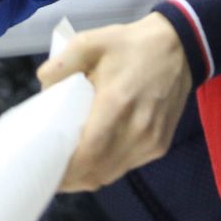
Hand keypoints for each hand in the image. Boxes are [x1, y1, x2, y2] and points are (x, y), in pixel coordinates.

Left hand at [38, 16, 190, 192]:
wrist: (177, 47)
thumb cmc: (131, 45)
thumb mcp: (91, 41)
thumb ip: (63, 64)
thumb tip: (42, 87)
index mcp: (117, 104)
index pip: (88, 154)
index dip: (64, 171)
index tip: (43, 169)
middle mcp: (137, 130)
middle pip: (97, 172)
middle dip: (70, 178)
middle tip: (48, 170)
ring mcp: (151, 141)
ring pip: (110, 174)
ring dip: (87, 176)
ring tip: (66, 167)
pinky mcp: (159, 145)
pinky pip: (125, 167)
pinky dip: (105, 168)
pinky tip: (92, 157)